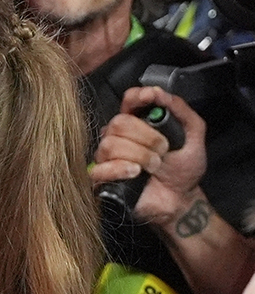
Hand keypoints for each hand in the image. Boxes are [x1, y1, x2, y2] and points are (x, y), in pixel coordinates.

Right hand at [90, 87, 206, 226]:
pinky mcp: (101, 178)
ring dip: (139, 155)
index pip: (128, 100)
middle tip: (163, 149)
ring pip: (110, 144)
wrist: (179, 200)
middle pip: (118, 122)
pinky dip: (120, 169)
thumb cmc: (183, 169)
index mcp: (137, 122)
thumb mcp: (194, 136)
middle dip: (146, 136)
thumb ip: (181, 112)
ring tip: (154, 166)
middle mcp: (118, 136)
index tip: (151, 98)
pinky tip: (135, 173)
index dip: (136, 97)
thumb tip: (161, 94)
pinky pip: (100, 168)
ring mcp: (107, 156)